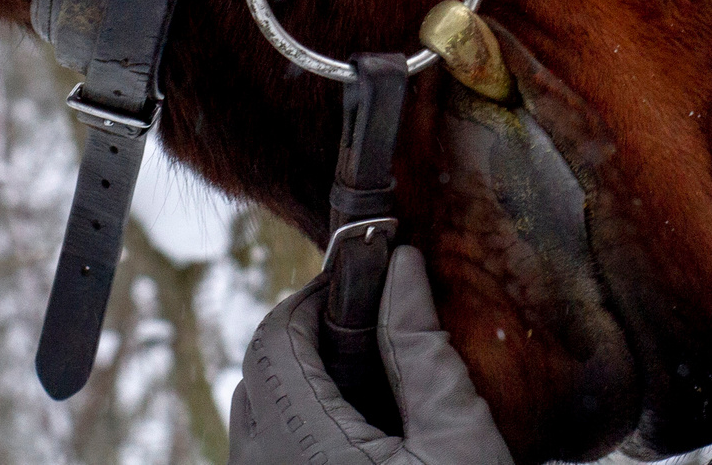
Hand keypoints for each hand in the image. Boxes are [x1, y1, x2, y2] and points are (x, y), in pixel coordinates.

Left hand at [229, 246, 514, 464]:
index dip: (312, 299)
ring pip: (253, 420)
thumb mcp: (458, 437)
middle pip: (258, 375)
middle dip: (304, 339)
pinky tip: (351, 437)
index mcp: (305, 447)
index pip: (274, 340)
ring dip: (296, 386)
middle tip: (368, 327)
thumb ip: (420, 346)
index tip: (360, 282)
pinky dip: (293, 431)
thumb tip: (402, 267)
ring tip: (365, 382)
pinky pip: (262, 458)